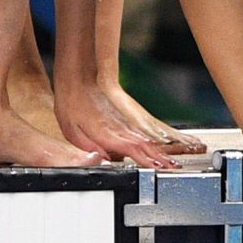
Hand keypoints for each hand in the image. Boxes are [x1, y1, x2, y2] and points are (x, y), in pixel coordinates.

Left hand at [55, 81, 179, 167]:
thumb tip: (104, 160)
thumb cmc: (72, 100)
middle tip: (172, 168)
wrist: (80, 75)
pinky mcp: (121, 117)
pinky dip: (149, 141)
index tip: (157, 167)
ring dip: (158, 150)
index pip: (131, 148)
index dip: (145, 159)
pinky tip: (155, 147)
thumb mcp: (70, 127)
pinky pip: (138, 132)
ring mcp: (122, 121)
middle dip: (158, 157)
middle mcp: (118, 126)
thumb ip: (87, 146)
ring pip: (143, 139)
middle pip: (143, 145)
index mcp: (106, 131)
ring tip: (170, 161)